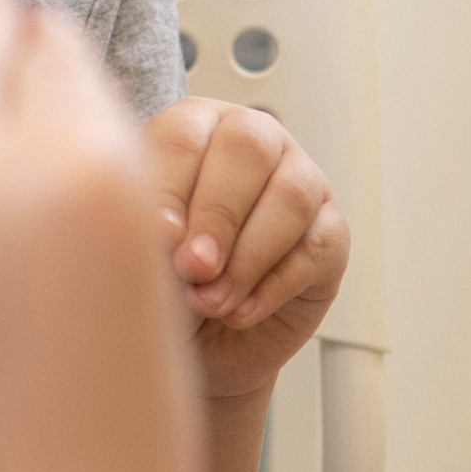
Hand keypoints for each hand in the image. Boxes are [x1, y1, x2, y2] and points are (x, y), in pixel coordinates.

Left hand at [146, 99, 347, 402]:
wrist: (196, 344)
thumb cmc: (161, 281)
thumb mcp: (140, 253)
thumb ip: (150, 233)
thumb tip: (172, 233)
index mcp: (194, 127)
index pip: (185, 135)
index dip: (170, 186)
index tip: (159, 236)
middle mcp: (253, 142)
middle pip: (248, 149)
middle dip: (217, 214)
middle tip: (192, 269)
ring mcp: (301, 182)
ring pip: (291, 197)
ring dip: (247, 257)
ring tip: (211, 302)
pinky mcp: (330, 234)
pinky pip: (316, 248)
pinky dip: (273, 287)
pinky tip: (238, 312)